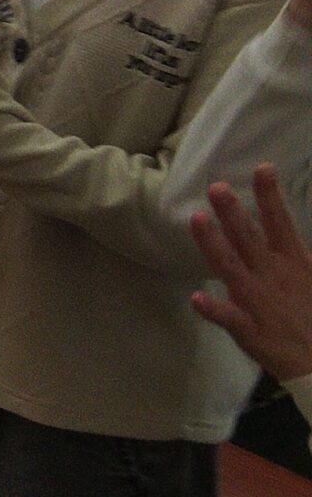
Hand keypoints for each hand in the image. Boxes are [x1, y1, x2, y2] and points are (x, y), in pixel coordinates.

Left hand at [190, 163, 311, 382]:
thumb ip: (301, 256)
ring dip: (213, 243)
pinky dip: (213, 308)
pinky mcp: (250, 329)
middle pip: (250, 238)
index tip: (262, 168)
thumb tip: (287, 231)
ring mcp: (259, 301)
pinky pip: (228, 317)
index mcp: (293, 264)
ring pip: (231, 267)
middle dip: (233, 212)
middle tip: (216, 187)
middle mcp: (273, 276)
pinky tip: (196, 298)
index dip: (270, 196)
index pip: (280, 223)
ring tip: (195, 219)